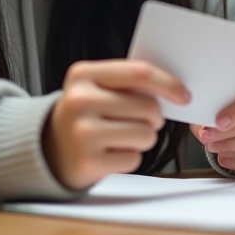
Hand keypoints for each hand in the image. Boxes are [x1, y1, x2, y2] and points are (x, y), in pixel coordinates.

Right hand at [43, 60, 190, 190]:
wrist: (51, 149)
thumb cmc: (87, 114)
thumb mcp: (97, 87)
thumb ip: (129, 81)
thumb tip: (176, 89)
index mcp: (83, 74)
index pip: (139, 73)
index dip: (168, 84)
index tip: (184, 95)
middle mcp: (79, 100)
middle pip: (149, 107)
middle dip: (154, 117)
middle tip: (138, 120)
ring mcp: (82, 132)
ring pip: (146, 134)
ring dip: (143, 138)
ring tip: (122, 136)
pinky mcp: (88, 161)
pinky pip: (135, 159)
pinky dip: (130, 157)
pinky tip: (111, 152)